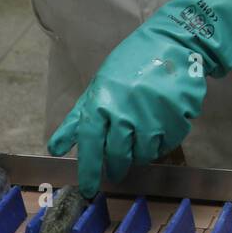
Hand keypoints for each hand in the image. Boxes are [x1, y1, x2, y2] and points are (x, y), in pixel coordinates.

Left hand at [47, 0, 231, 196]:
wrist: (174, 42)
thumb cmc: (130, 66)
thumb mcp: (98, 87)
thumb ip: (77, 119)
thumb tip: (54, 148)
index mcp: (102, 103)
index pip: (89, 144)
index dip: (88, 170)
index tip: (88, 189)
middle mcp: (125, 113)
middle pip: (117, 155)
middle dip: (117, 166)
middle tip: (118, 168)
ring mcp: (152, 117)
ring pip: (143, 154)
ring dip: (140, 152)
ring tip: (141, 134)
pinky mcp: (177, 118)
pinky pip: (167, 144)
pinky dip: (163, 140)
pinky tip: (161, 124)